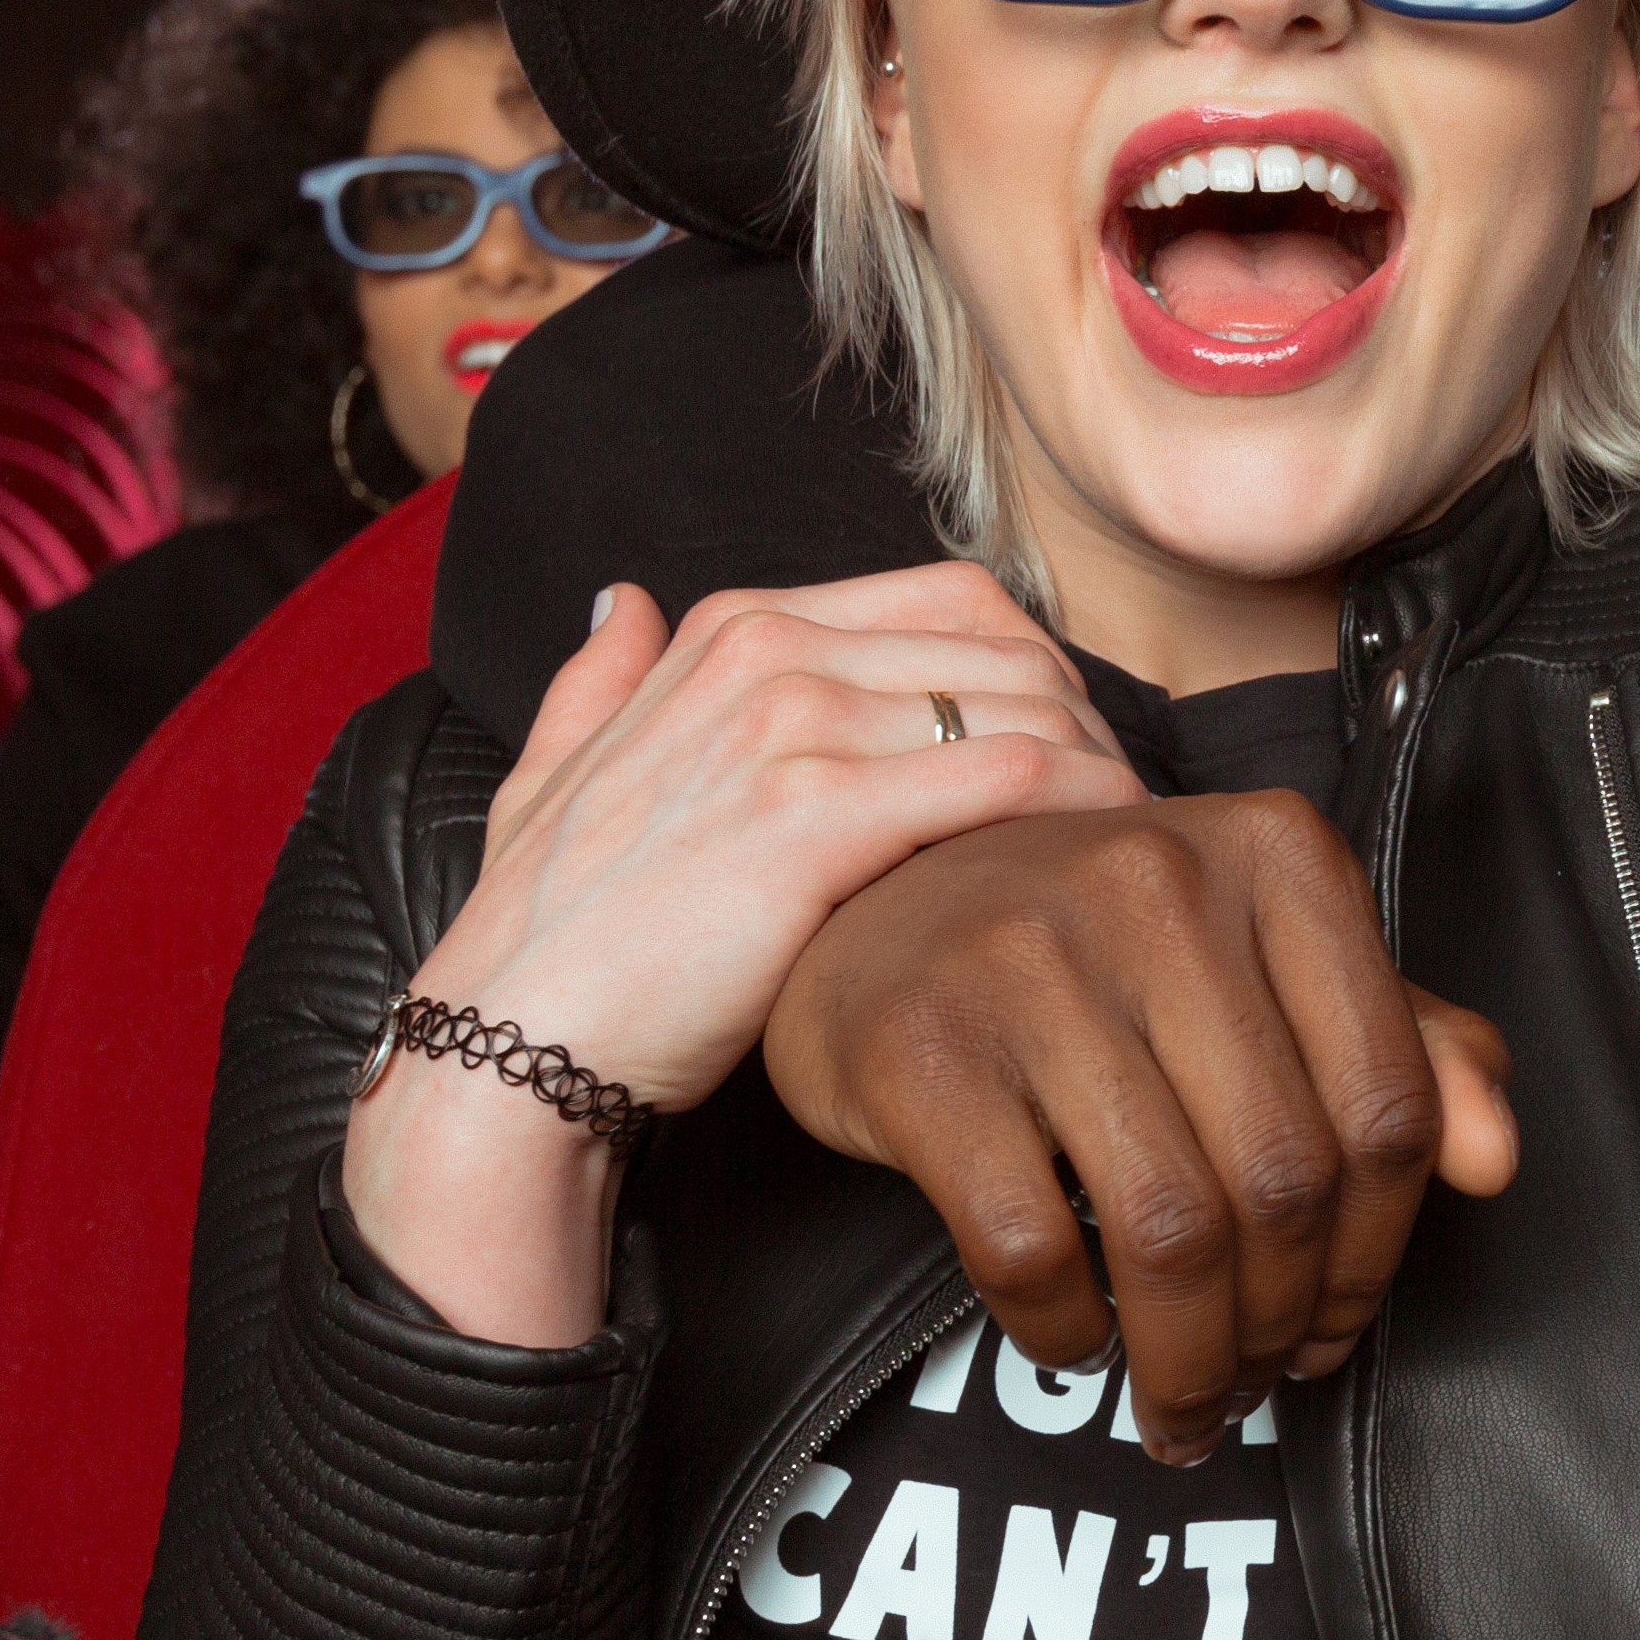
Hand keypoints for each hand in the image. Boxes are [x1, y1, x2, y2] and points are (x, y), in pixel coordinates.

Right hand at [408, 563, 1142, 1106]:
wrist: (513, 1039)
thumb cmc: (554, 933)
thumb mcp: (553, 775)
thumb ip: (602, 681)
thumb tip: (627, 604)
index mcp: (730, 630)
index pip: (954, 600)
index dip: (1037, 669)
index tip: (1073, 742)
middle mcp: (766, 653)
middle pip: (1006, 646)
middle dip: (1087, 717)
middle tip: (1122, 797)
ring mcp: (790, 725)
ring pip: (1023, 705)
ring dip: (1100, 767)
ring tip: (1126, 837)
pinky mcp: (818, 815)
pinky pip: (1010, 778)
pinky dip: (1082, 807)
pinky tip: (1107, 857)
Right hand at [764, 800, 1517, 1462]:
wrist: (876, 887)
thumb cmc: (1104, 944)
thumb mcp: (1267, 960)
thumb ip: (1401, 1045)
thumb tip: (1495, 1159)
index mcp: (1280, 858)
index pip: (1386, 1101)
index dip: (1380, 1250)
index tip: (1342, 1325)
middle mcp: (1161, 887)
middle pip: (1282, 1180)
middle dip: (1283, 1322)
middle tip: (1261, 1381)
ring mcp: (1029, 961)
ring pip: (1167, 1227)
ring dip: (1189, 1355)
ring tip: (1186, 1399)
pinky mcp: (918, 1045)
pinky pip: (1028, 1244)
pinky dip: (1066, 1327)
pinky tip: (1078, 1339)